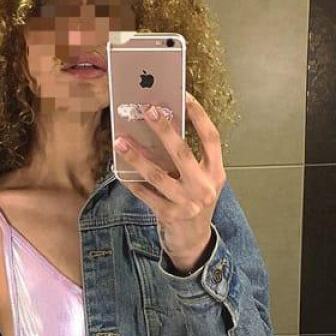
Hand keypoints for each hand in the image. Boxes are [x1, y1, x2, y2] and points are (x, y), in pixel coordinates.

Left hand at [114, 91, 225, 271]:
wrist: (194, 241)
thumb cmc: (195, 202)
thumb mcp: (200, 181)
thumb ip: (189, 160)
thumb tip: (161, 129)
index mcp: (216, 173)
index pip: (211, 138)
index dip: (198, 115)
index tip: (183, 95)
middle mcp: (205, 187)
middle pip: (182, 153)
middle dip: (163, 129)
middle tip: (146, 109)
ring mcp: (187, 203)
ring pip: (158, 175)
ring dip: (137, 156)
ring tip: (120, 141)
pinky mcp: (169, 216)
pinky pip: (145, 194)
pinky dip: (131, 181)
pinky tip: (119, 169)